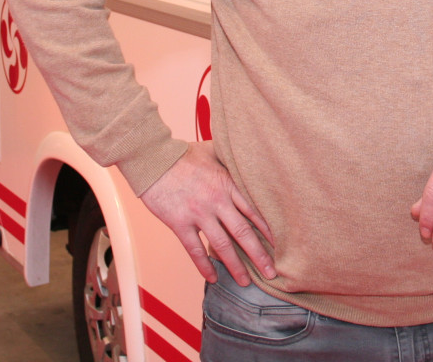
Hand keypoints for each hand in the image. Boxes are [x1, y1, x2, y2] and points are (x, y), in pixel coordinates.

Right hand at [140, 141, 276, 284]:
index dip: (268, 230)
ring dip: (235, 266)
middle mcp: (217, 200)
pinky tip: (213, 277)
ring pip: (222, 245)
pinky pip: (195, 250)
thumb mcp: (213, 151)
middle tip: (271, 273)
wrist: (153, 159)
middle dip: (259, 255)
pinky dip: (204, 266)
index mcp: (227, 183)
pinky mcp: (179, 223)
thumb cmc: (182, 154)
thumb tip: (245, 155)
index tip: (280, 245)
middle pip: (243, 233)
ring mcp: (198, 213)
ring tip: (245, 282)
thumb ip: (229, 159)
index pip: (254, 211)